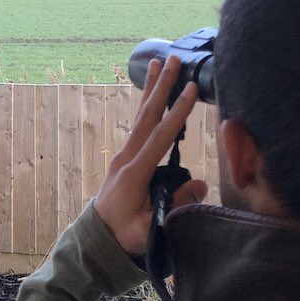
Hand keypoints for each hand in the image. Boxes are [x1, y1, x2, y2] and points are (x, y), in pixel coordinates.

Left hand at [94, 55, 207, 255]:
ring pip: (140, 116)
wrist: (97, 241)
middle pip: (146, 116)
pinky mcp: (125, 159)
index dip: (176, 114)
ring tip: (157, 62)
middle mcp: (126, 158)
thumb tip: (202, 185)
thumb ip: (174, 207)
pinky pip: (139, 126)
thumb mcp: (149, 230)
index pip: (158, 138)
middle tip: (173, 59)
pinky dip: (146, 105)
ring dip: (150, 89)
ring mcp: (123, 156)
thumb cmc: (124, 238)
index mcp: (133, 174)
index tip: (190, 90)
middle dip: (161, 87)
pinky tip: (151, 93)